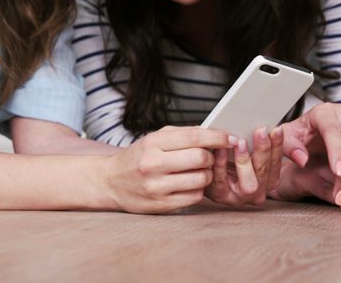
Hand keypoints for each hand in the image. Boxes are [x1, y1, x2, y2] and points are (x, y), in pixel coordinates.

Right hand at [105, 126, 234, 213]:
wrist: (110, 182)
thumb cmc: (138, 157)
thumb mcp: (154, 138)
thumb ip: (183, 135)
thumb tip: (217, 134)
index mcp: (153, 143)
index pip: (195, 137)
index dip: (218, 137)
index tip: (231, 138)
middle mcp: (153, 164)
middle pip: (201, 159)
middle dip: (212, 158)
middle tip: (209, 157)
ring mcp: (156, 187)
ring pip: (201, 180)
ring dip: (207, 175)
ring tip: (199, 172)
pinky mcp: (160, 205)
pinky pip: (194, 197)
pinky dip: (198, 190)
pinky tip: (190, 185)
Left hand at [206, 126, 283, 206]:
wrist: (204, 175)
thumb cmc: (229, 162)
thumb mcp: (248, 153)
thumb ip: (258, 143)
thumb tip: (266, 127)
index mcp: (268, 180)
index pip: (276, 162)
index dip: (278, 145)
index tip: (277, 129)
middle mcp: (257, 191)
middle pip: (264, 171)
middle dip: (263, 149)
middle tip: (260, 131)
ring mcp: (240, 197)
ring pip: (249, 183)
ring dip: (245, 160)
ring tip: (240, 142)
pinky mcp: (221, 196)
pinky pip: (222, 180)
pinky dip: (222, 163)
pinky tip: (220, 149)